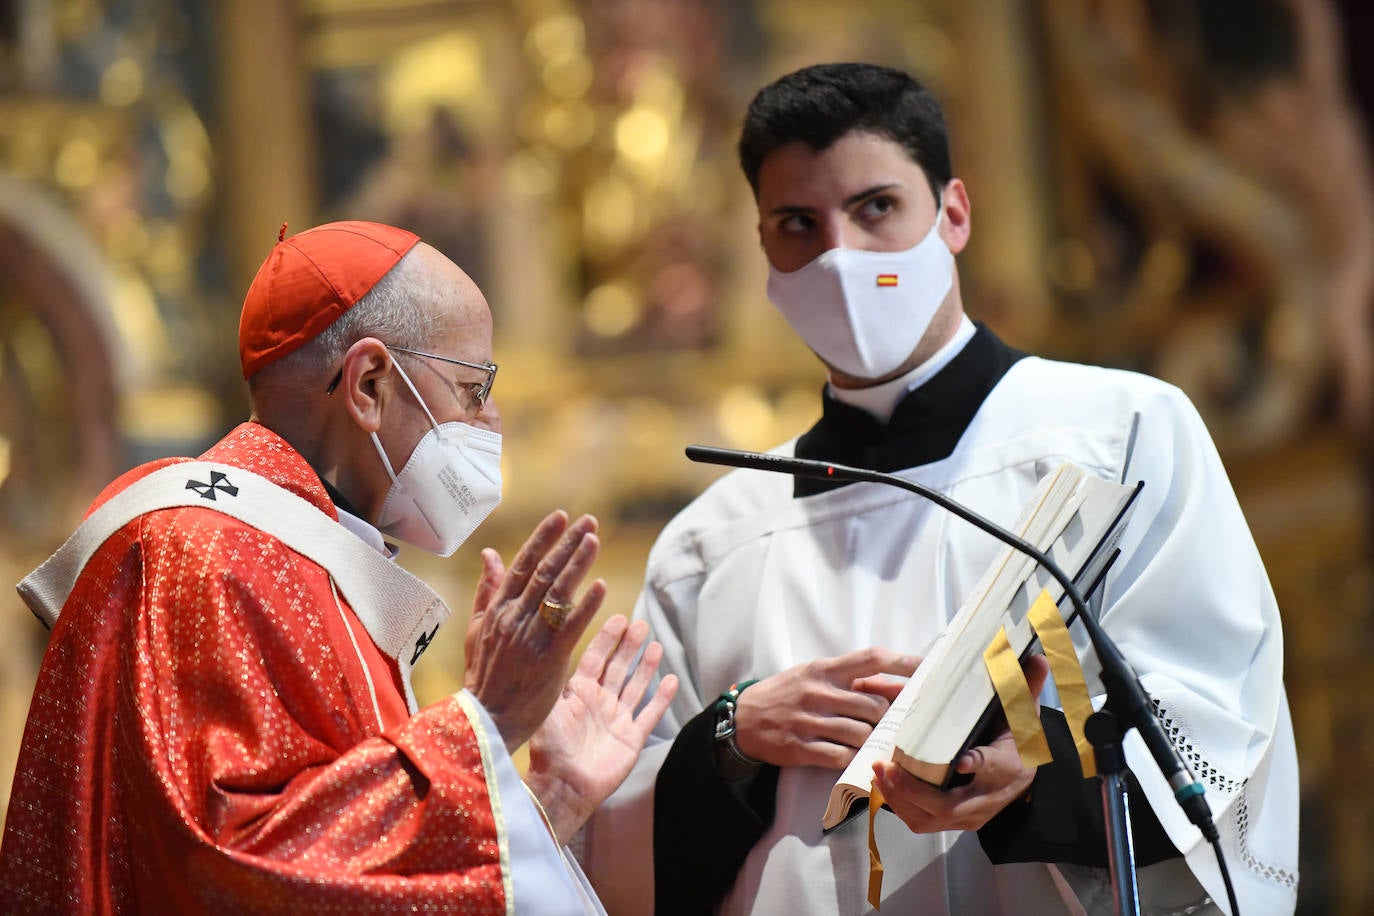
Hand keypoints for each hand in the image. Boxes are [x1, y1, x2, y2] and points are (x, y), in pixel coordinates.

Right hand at [464, 510, 604, 751]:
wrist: (486, 720)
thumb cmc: (484, 676)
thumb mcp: (478, 629)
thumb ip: (488, 590)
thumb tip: (491, 553)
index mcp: (497, 609)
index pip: (522, 564)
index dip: (543, 538)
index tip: (560, 517)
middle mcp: (513, 617)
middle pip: (544, 572)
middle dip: (567, 543)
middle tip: (588, 521)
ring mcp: (530, 637)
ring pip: (557, 592)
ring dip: (578, 564)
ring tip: (595, 540)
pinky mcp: (548, 658)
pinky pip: (569, 626)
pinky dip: (585, 605)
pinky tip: (601, 586)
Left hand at [526, 615, 678, 842]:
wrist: (563, 788)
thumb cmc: (549, 751)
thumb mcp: (547, 710)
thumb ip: (555, 683)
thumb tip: (552, 651)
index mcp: (577, 694)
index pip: (594, 658)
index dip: (606, 639)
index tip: (618, 618)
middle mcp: (598, 703)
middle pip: (618, 667)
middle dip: (629, 646)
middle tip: (641, 624)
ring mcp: (616, 720)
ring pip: (635, 686)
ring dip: (646, 666)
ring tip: (657, 645)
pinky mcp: (631, 739)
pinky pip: (649, 714)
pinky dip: (661, 698)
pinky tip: (671, 679)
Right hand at [733, 647, 918, 768]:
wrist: (743, 719)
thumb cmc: (785, 694)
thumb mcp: (812, 675)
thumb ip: (848, 679)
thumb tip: (893, 685)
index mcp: (823, 669)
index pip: (871, 658)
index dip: (902, 663)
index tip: (926, 668)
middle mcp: (817, 692)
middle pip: (873, 703)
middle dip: (891, 717)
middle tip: (903, 725)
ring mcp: (808, 720)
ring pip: (860, 731)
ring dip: (876, 741)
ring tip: (884, 745)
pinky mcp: (800, 747)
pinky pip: (839, 756)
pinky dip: (855, 759)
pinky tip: (861, 760)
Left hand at [871, 654, 1050, 832]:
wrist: (1021, 776)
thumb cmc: (1016, 741)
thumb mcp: (1022, 714)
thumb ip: (1023, 687)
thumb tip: (1038, 658)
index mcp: (1007, 766)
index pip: (994, 766)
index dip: (978, 763)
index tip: (965, 759)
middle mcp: (986, 797)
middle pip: (949, 806)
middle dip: (915, 789)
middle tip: (890, 765)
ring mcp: (968, 815)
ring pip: (929, 818)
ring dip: (900, 797)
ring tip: (879, 771)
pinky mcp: (953, 822)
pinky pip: (921, 822)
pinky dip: (899, 805)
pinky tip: (884, 783)